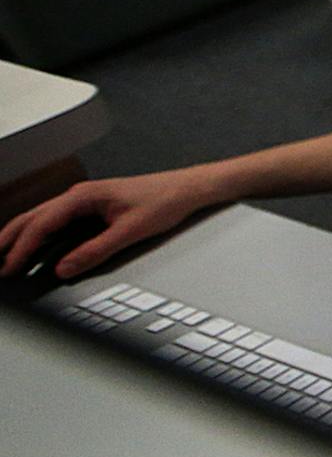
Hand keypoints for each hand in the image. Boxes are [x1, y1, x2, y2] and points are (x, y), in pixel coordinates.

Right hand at [0, 170, 219, 280]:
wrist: (188, 188)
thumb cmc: (164, 201)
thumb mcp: (130, 231)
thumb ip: (96, 250)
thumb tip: (65, 268)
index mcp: (83, 196)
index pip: (41, 224)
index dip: (21, 249)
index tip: (9, 268)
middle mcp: (79, 196)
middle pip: (32, 218)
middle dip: (9, 241)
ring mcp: (84, 200)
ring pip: (41, 218)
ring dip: (21, 237)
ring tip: (4, 257)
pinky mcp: (92, 207)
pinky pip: (56, 221)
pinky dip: (39, 234)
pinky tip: (34, 246)